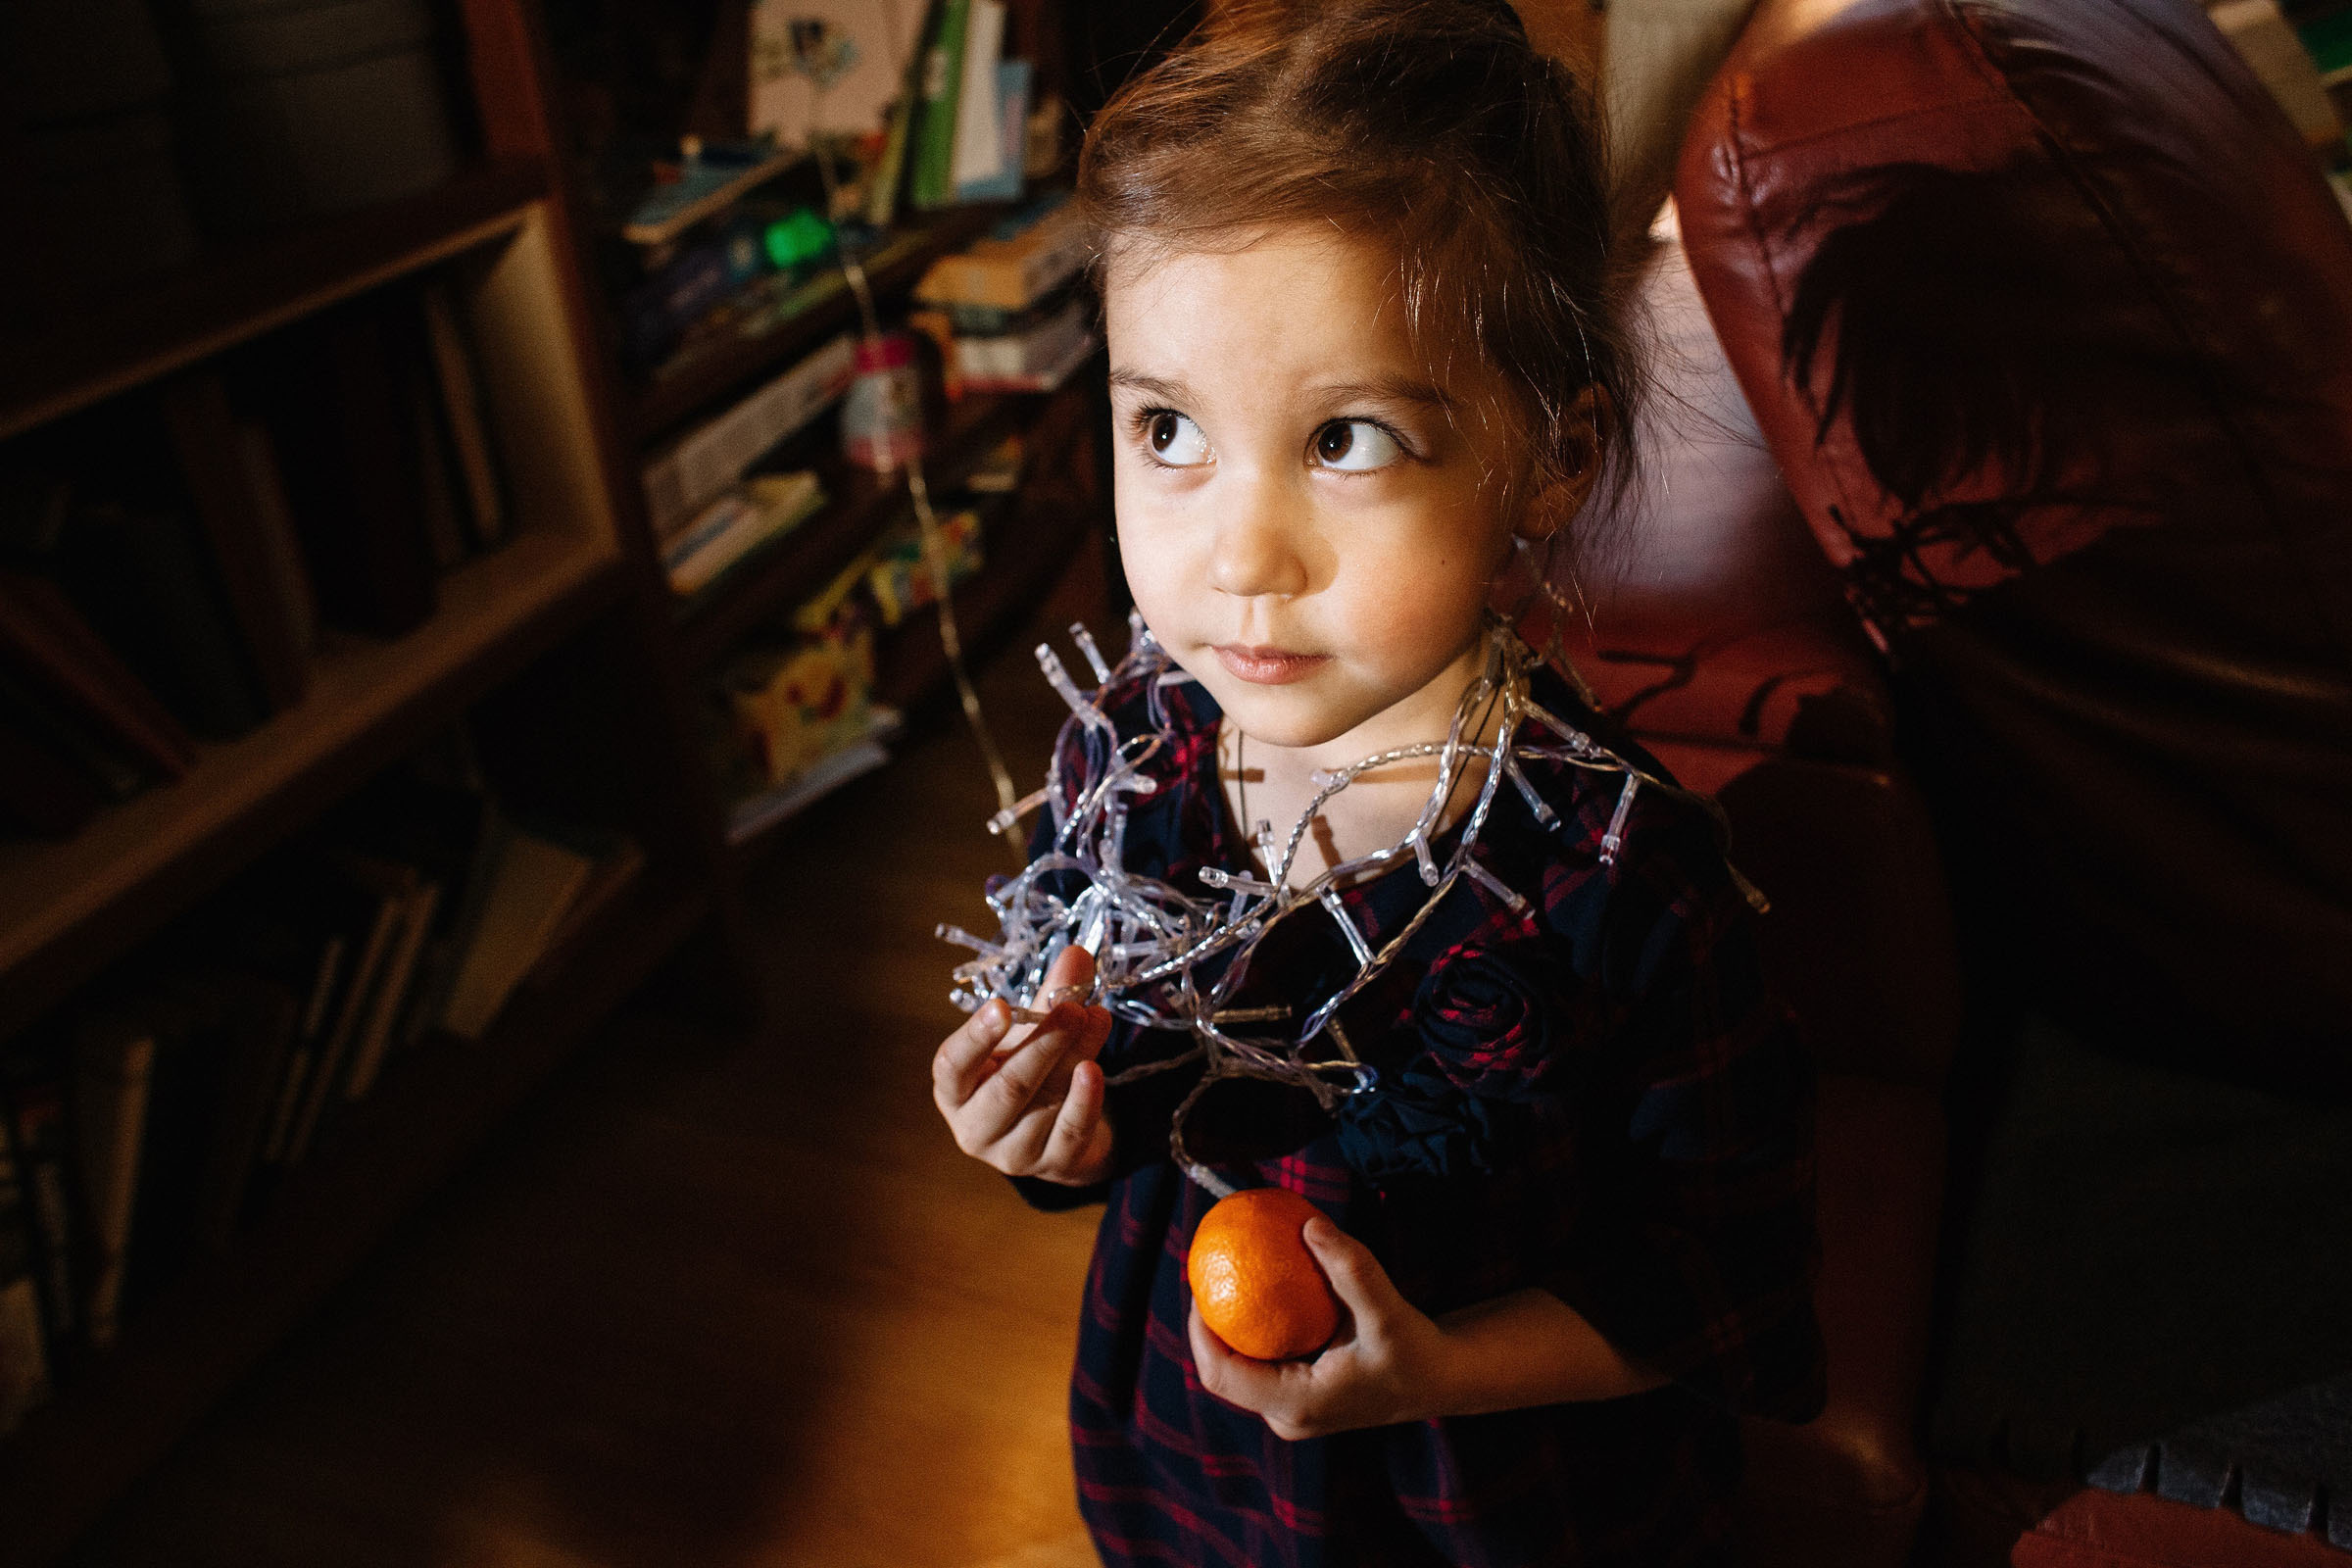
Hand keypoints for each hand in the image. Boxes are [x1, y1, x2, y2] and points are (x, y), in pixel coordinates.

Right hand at [933, 945, 1115, 1185]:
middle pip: (1008, 1086)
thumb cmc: (1027, 1068)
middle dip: (1043, 1043)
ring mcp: (1013, 1153)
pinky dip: (1085, 1101)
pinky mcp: (1052, 1166)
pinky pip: (1070, 1132)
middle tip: (1071, 1008)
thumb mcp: (1028, 1033)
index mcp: (954, 1089)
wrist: (1056, 1129)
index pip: (953, 1066)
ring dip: (1075, 1057)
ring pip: (1045, 1102)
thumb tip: (1078, 954)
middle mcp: (975, 1126)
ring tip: (1096, 1018)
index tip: (999, 1005)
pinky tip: (1096, 1069)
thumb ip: (1049, 997)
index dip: (975, 1037)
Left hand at [1187, 1216, 1451, 1439]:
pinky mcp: (1297, 1398)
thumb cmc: (1415, 1349)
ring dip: (1226, 1325)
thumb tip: (1309, 1224)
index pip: (1222, 1375)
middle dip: (1207, 1324)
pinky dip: (1252, 1327)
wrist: (1439, 1379)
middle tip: (1205, 1271)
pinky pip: (1260, 1362)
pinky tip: (1251, 1286)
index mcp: (1296, 1405)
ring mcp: (1291, 1411)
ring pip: (1238, 1369)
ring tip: (1219, 1274)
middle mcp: (1287, 1416)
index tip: (1198, 1283)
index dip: (1199, 1332)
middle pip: (1222, 1373)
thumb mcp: (1387, 1310)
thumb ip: (1351, 1269)